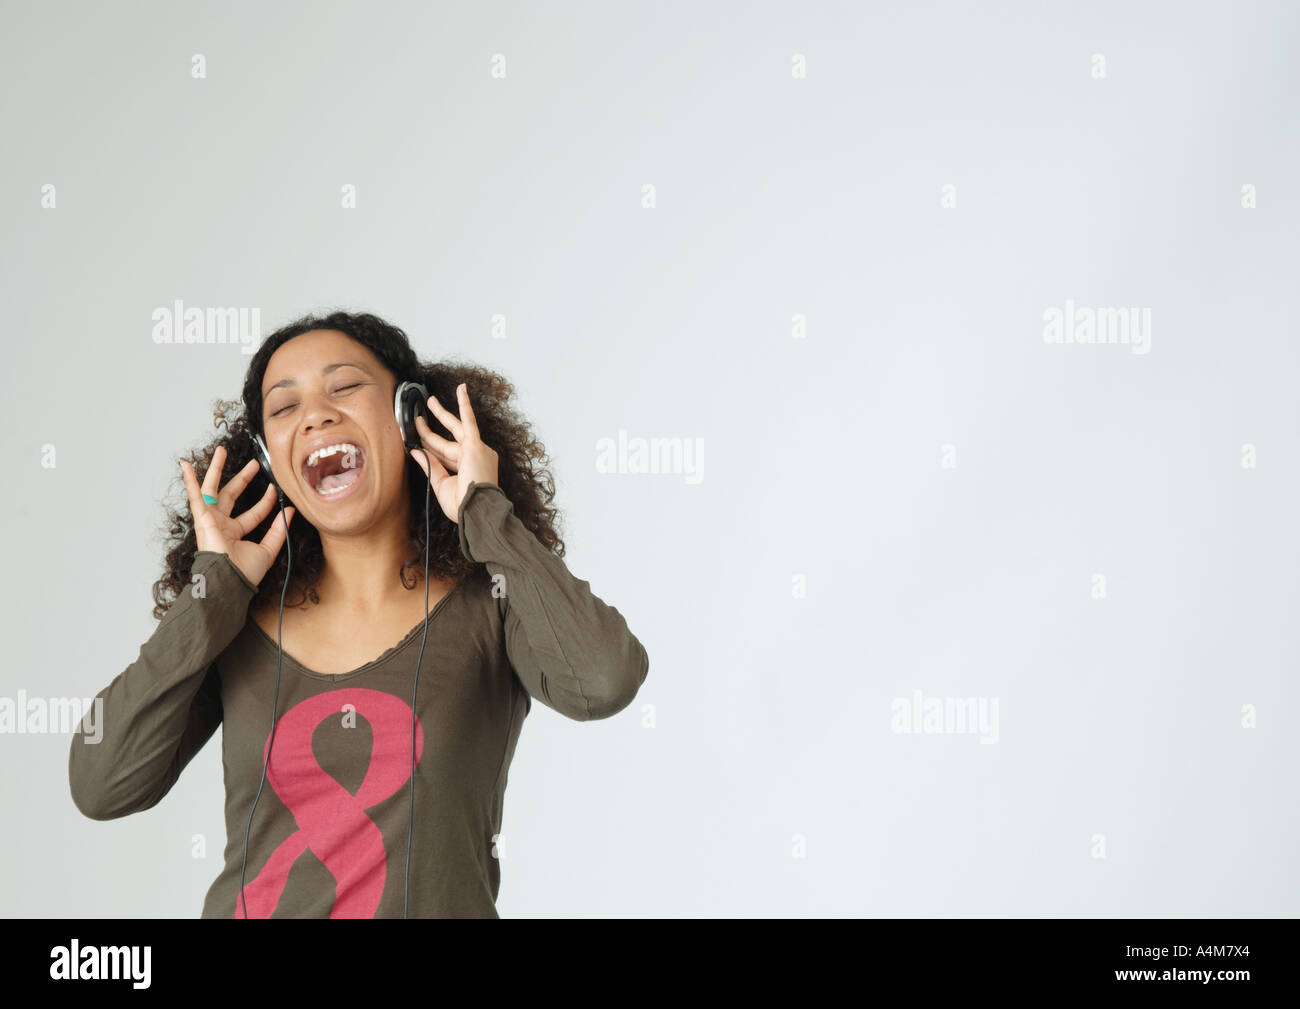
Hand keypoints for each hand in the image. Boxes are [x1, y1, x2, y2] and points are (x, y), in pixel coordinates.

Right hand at [180, 445, 295, 586]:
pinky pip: (195, 495)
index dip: (266, 501)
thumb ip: (279, 530)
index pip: (254, 512)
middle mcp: (221, 524)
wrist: (230, 580)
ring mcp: (210, 520)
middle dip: (243, 478)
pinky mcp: (202, 518)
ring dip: (217, 470)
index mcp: (236, 533)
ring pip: (213, 489)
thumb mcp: (268, 549)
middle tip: (254, 463)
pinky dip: (190, 480)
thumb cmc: (244, 572)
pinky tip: (186, 465)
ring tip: (222, 451)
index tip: (276, 490)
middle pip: (233, 495)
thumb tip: (291, 511)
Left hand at [409, 382, 499, 522]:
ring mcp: (476, 450)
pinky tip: (462, 390)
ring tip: (431, 400)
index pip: (443, 454)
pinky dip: (465, 405)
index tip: (414, 443)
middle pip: (447, 439)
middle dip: (433, 428)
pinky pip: (469, 420)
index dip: (427, 447)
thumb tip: (415, 451)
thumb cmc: (462, 505)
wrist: (476, 510)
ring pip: (455, 427)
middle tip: (421, 415)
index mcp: (466, 468)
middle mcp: (473, 457)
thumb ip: (429, 466)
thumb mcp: (440, 484)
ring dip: (442, 413)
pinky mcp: (476, 445)